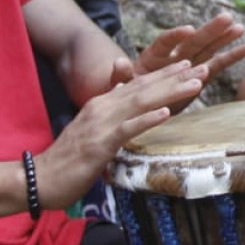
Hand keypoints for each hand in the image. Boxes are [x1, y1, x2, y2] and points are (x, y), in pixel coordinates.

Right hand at [39, 60, 206, 208]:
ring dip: (170, 91)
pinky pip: (127, 128)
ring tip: (195, 83)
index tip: (188, 65)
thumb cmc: (70, 159)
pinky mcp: (100, 143)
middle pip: (144, 87)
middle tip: (202, 66)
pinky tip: (166, 113)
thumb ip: (112, 118)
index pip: (138, 84)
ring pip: (141, 102)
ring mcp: (101, 124)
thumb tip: (130, 110)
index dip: (164, 74)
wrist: (41, 178)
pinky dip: (147, 119)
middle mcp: (102, 107)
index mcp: (102, 103)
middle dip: (174, 77)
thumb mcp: (94, 132)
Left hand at [123, 14, 244, 114]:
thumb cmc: (125, 93)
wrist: (136, 103)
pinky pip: (219, 64)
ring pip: (209, 48)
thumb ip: (120, 76)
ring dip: (224, 38)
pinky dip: (234, 56)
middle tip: (226, 18)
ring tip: (240, 27)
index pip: (165, 43)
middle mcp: (173, 56)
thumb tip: (118, 62)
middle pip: (193, 41)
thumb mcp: (118, 87)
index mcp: (152, 56)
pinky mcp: (200, 76)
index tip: (189, 30)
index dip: (176, 36)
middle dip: (209, 31)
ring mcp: (189, 64)